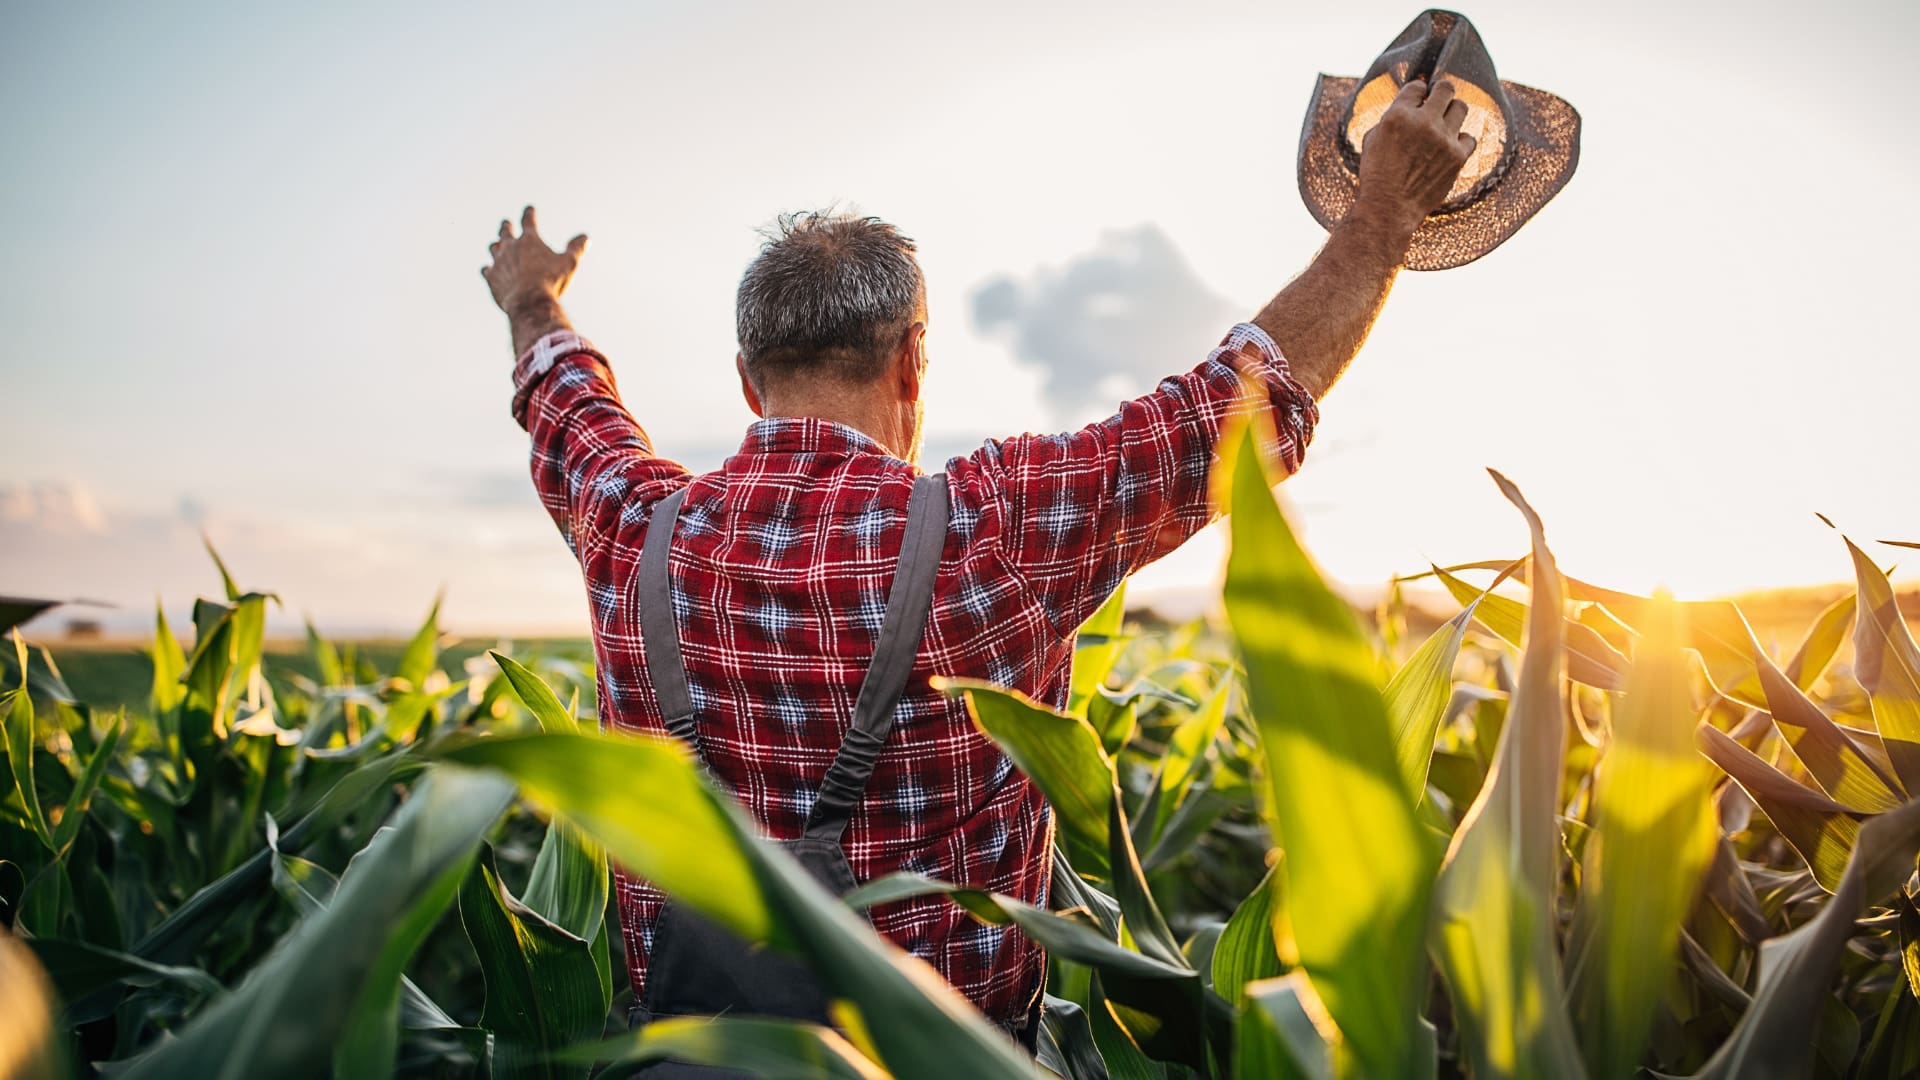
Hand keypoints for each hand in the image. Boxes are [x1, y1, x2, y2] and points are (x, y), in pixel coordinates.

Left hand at [482, 206, 588, 316]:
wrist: (529, 301)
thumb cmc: (551, 281)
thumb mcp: (569, 263)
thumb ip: (576, 249)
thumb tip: (586, 237)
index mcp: (529, 240)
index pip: (528, 220)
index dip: (529, 213)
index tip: (529, 209)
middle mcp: (510, 246)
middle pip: (505, 231)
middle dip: (507, 226)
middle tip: (506, 223)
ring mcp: (498, 261)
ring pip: (493, 248)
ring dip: (496, 246)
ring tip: (497, 246)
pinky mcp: (491, 277)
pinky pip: (486, 269)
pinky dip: (489, 268)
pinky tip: (488, 269)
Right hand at [1352, 79, 1476, 238]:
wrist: (1389, 209)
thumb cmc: (1376, 176)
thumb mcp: (1373, 140)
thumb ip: (1392, 118)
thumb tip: (1408, 106)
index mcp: (1397, 115)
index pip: (1417, 87)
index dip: (1418, 92)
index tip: (1418, 98)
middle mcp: (1423, 122)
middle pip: (1446, 88)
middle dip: (1442, 91)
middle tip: (1438, 100)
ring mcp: (1443, 139)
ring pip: (1461, 107)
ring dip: (1453, 112)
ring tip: (1444, 124)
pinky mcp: (1457, 156)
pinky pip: (1469, 137)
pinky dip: (1461, 140)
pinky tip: (1449, 147)